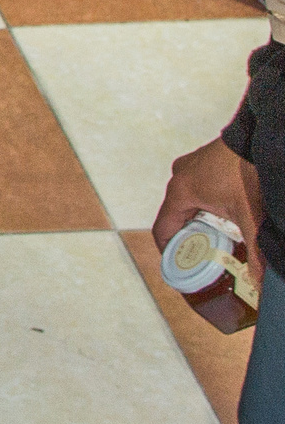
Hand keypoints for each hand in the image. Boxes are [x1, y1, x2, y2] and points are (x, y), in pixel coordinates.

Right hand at [155, 137, 266, 321]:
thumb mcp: (251, 217)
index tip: (181, 266)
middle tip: (207, 254)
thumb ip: (254, 253)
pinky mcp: (202, 161)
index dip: (169, 251)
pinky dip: (205, 205)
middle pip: (175, 217)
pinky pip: (195, 189)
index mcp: (180, 192)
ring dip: (199, 220)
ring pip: (187, 203)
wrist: (259, 138)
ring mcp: (189, 167)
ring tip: (220, 235)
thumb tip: (259, 284)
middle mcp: (178, 178)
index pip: (162, 229)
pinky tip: (226, 213)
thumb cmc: (248, 172)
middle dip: (190, 238)